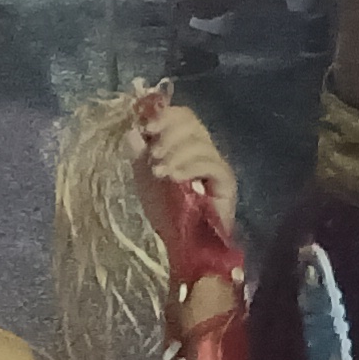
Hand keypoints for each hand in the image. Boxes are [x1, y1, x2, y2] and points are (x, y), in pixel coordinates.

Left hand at [129, 94, 238, 247]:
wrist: (181, 244)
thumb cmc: (165, 212)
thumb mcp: (144, 179)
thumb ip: (139, 154)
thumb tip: (132, 130)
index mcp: (184, 145)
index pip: (182, 116)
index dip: (165, 115)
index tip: (146, 126)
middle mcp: (203, 149)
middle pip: (192, 124)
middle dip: (169, 134)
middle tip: (153, 155)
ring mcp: (216, 164)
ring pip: (200, 142)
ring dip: (175, 153)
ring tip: (160, 172)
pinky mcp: (226, 181)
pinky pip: (211, 164)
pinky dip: (190, 166)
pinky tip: (176, 177)